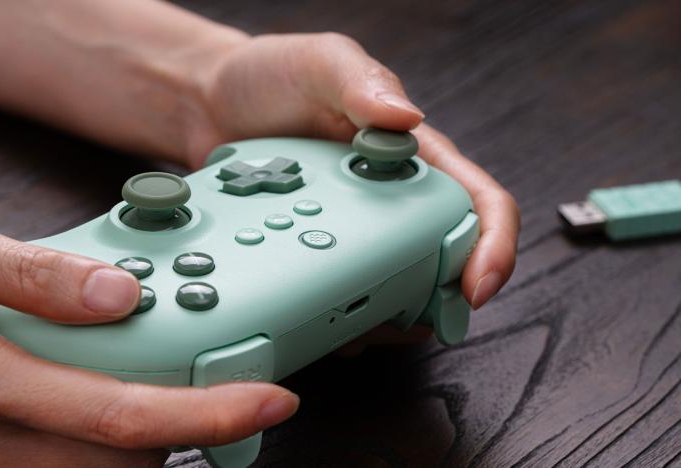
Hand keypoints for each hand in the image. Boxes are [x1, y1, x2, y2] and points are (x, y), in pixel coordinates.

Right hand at [0, 211, 298, 466]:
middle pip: (120, 466)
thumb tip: (123, 293)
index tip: (270, 400)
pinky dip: (97, 452)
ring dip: (143, 444)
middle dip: (185, 431)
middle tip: (216, 378)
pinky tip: (101, 406)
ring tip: (157, 385)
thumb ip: (36, 274)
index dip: (208, 414)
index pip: (119, 417)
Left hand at [189, 33, 519, 310]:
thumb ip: (363, 84)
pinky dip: (339, 313)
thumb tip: (406, 117)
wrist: (210, 104)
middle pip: (444, 258)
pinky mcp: (317, 248)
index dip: (493, 244)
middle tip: (412, 324)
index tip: (477, 286)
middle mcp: (391, 197)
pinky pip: (341, 290)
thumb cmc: (273, 76)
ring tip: (362, 330)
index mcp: (413, 153)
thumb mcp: (322, 63)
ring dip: (389, 318)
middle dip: (441, 301)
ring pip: (395, 286)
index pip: (478, 200)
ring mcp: (354, 227)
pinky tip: (319, 320)